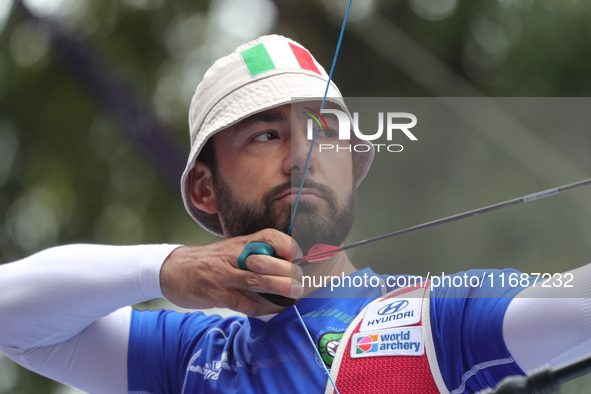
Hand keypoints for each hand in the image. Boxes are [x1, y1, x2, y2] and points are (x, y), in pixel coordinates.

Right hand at [159, 229, 303, 315]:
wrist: (171, 269)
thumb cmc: (208, 261)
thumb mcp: (230, 250)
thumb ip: (253, 254)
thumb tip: (285, 263)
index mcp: (239, 243)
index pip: (268, 236)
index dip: (288, 245)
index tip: (299, 256)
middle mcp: (233, 256)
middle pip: (266, 261)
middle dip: (288, 271)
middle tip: (301, 281)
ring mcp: (224, 275)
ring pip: (256, 281)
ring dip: (279, 288)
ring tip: (294, 293)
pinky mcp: (216, 294)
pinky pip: (243, 302)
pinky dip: (260, 307)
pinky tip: (270, 309)